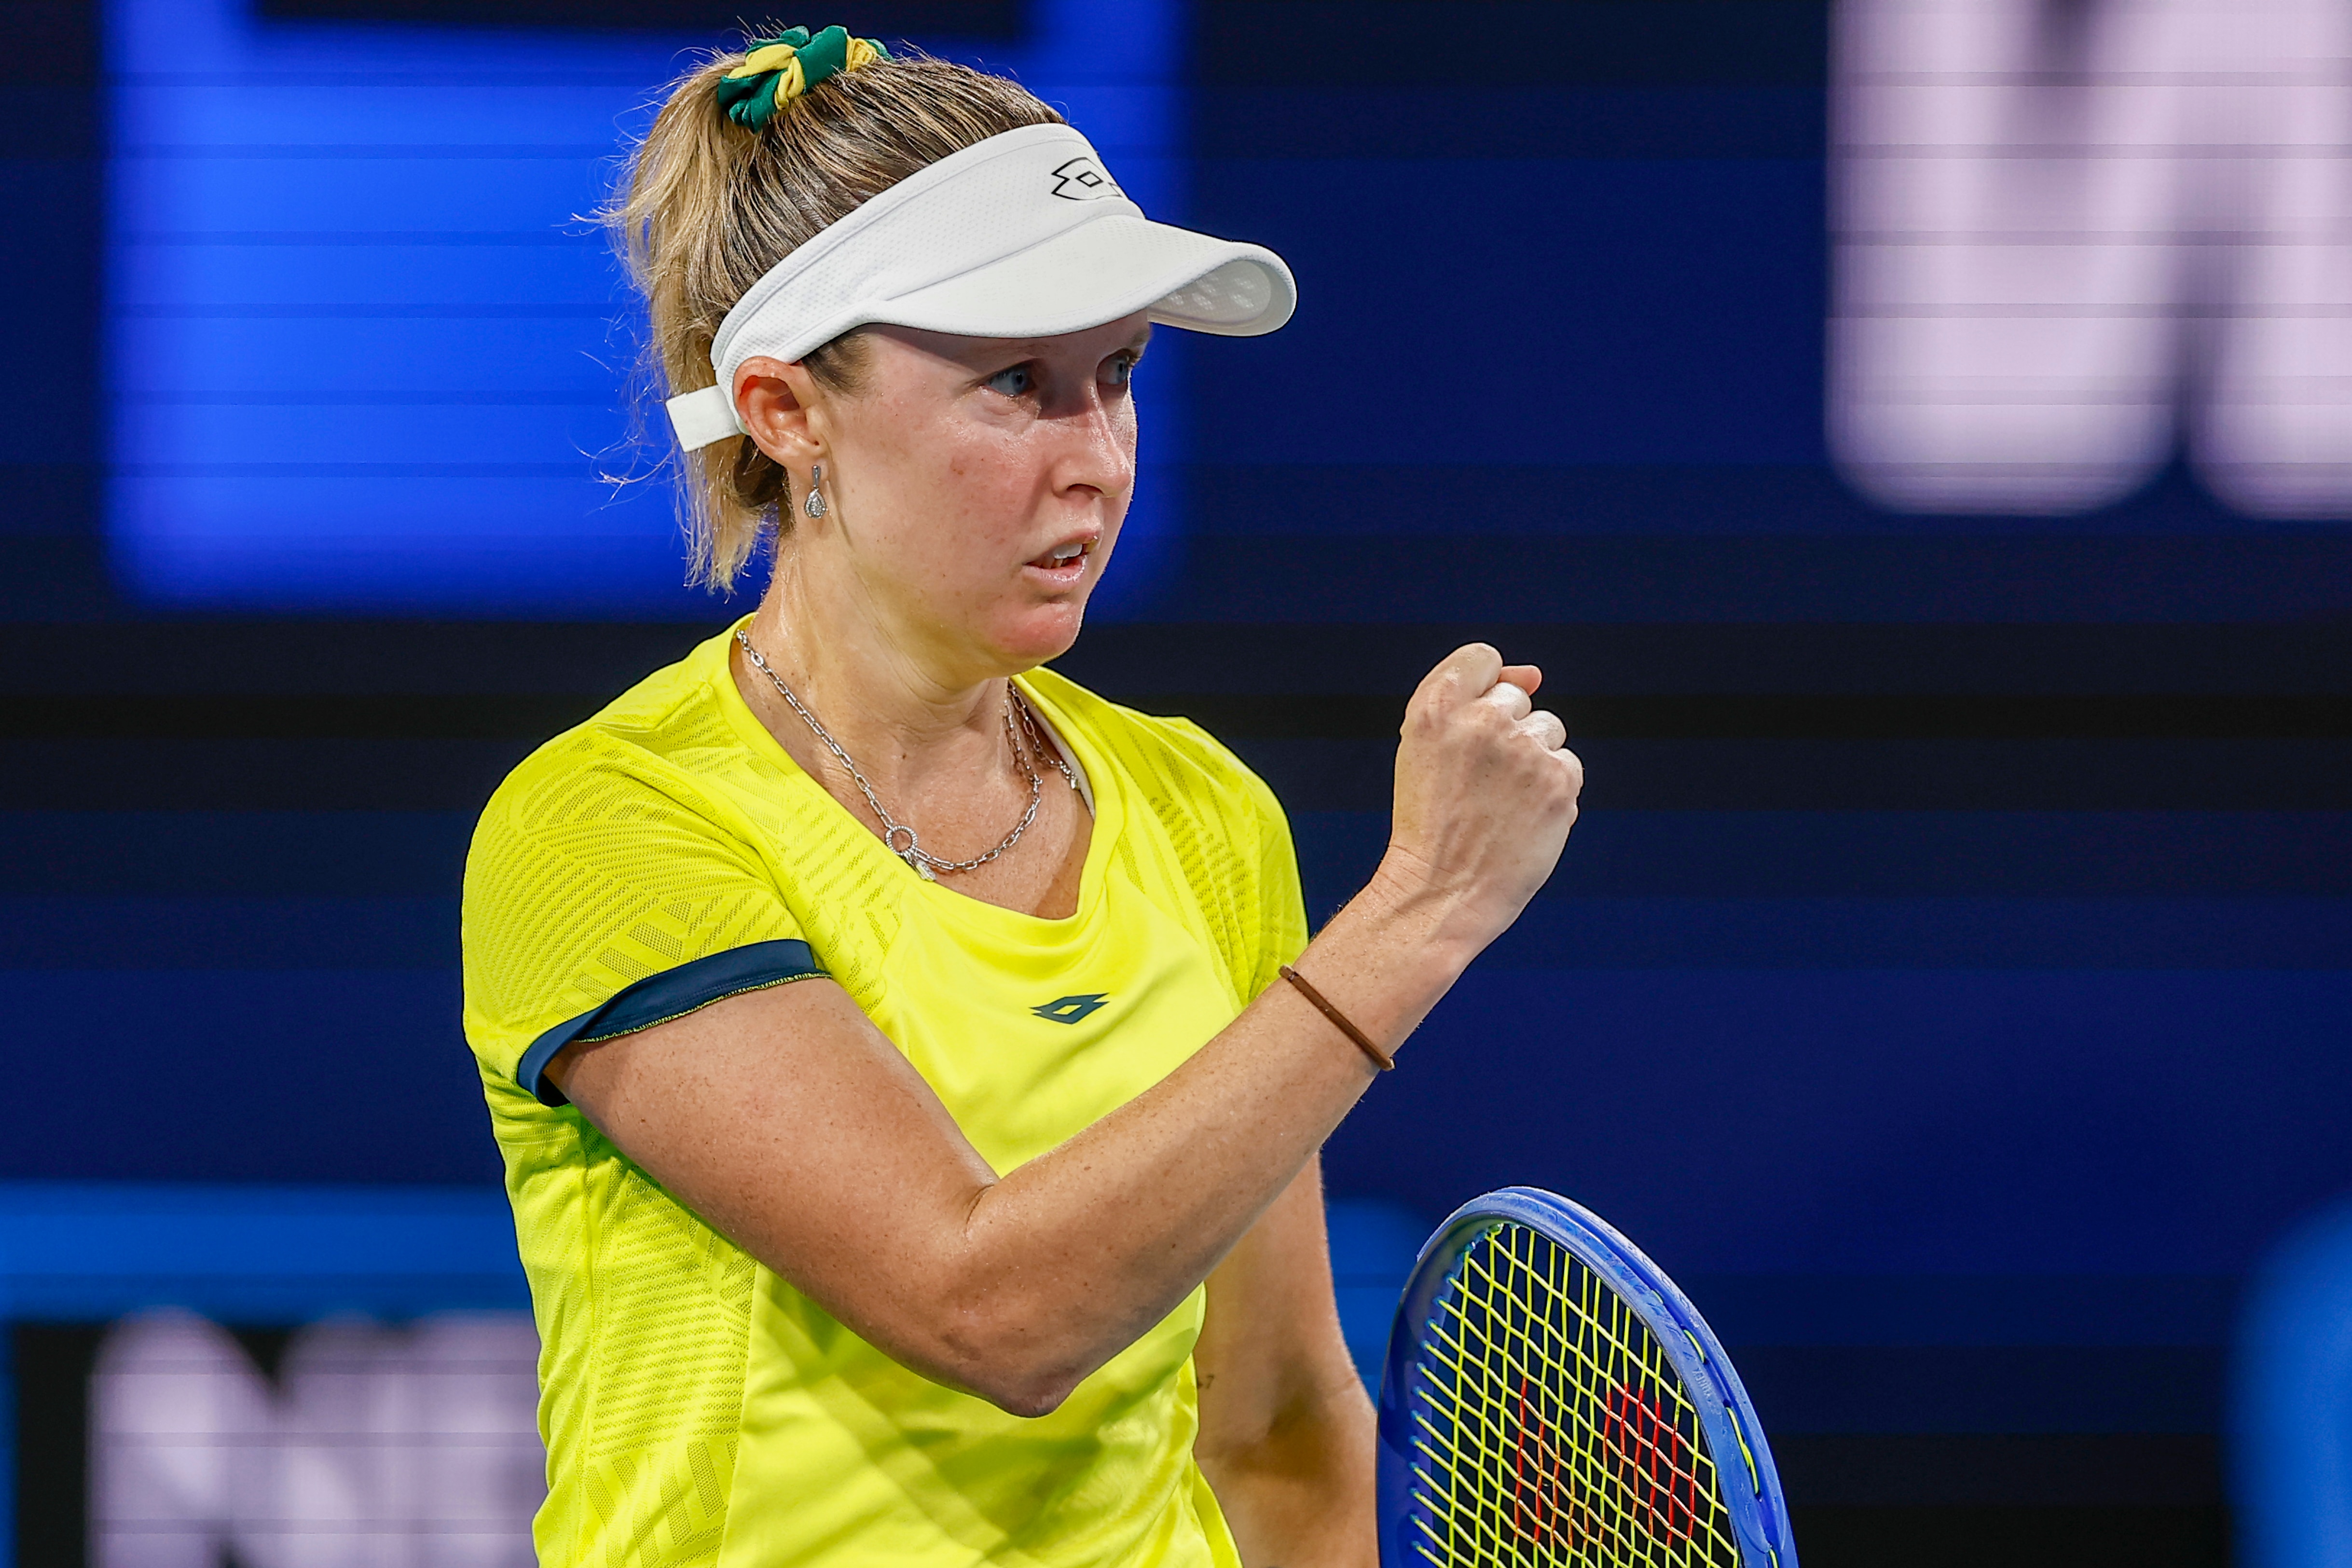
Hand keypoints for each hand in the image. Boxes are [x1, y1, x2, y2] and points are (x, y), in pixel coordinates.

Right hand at [1372, 643, 1582, 954]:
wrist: (1440, 891)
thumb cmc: (1431, 819)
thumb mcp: (1424, 746)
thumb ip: (1470, 695)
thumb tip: (1534, 674)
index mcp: (1435, 707)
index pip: (1482, 657)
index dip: (1483, 689)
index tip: (1472, 728)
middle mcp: (1481, 721)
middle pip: (1517, 698)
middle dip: (1505, 733)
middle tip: (1477, 783)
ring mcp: (1524, 750)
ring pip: (1548, 729)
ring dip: (1533, 760)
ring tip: (1501, 803)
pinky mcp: (1559, 781)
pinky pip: (1569, 765)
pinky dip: (1553, 791)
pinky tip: (1524, 819)